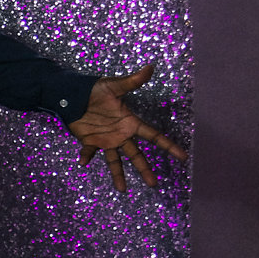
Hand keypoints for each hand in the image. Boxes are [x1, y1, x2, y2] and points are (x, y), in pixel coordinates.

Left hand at [66, 64, 187, 189]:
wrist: (75, 94)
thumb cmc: (96, 89)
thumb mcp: (114, 85)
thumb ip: (132, 81)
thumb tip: (151, 67)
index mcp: (130, 122)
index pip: (153, 136)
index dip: (168, 146)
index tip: (183, 157)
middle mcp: (121, 134)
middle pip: (136, 154)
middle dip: (145, 169)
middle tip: (153, 185)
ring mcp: (106, 139)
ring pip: (116, 160)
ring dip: (119, 174)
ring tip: (122, 190)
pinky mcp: (90, 141)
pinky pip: (89, 152)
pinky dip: (86, 156)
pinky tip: (83, 162)